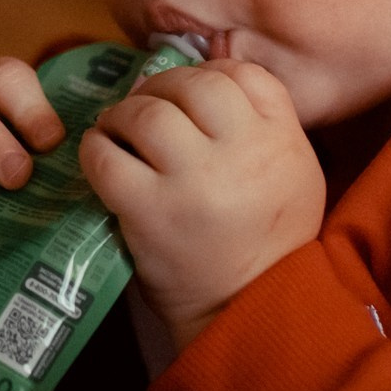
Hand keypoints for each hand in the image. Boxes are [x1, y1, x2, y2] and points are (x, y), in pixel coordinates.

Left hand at [79, 59, 325, 348]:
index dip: (207, 75)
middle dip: (161, 89)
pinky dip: (96, 149)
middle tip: (145, 108)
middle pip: (193, 84)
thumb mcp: (295, 176)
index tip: (188, 96)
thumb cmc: (264, 244)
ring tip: (119, 131)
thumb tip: (206, 80)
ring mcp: (194, 180)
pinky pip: (107, 156)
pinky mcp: (150, 211)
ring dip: (124, 114)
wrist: (244, 315)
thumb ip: (265, 126)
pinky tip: (100, 156)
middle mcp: (243, 153)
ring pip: (147, 112)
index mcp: (282, 141)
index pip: (242, 76)